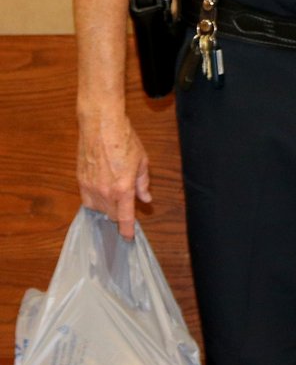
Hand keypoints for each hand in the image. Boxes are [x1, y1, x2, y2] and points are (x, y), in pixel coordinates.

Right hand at [76, 112, 150, 239]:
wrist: (101, 126)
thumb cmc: (124, 140)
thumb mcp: (142, 162)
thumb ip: (143, 184)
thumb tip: (146, 199)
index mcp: (123, 189)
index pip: (124, 218)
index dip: (127, 231)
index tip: (128, 238)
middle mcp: (105, 192)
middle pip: (111, 215)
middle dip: (119, 217)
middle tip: (126, 213)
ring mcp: (90, 187)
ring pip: (98, 210)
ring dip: (107, 210)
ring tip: (115, 202)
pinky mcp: (80, 181)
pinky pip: (87, 201)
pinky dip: (94, 203)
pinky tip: (101, 197)